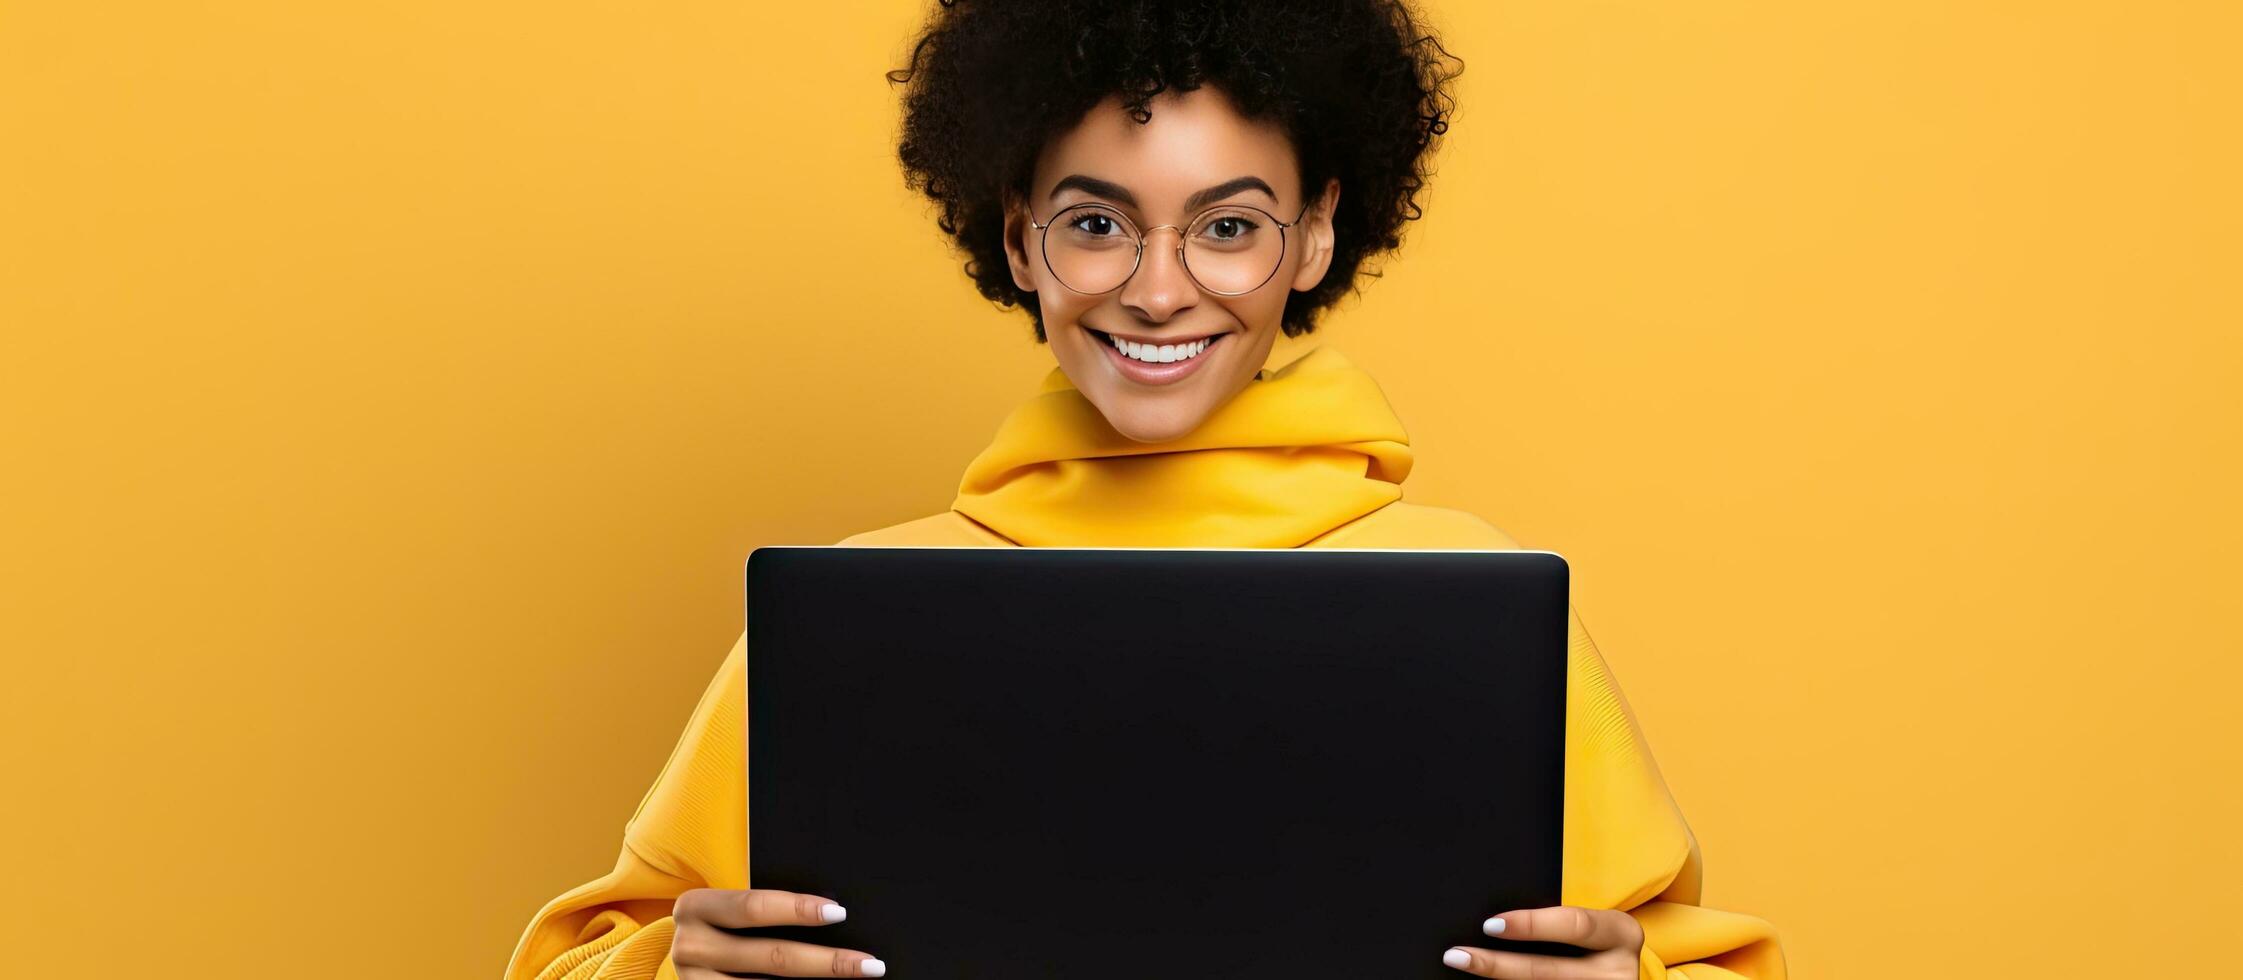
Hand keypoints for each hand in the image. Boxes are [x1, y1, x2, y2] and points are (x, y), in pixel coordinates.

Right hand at [670, 888, 884, 977]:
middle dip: (827, 962)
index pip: (752, 907)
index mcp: (696, 907)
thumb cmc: (726, 921)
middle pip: (770, 956)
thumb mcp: (732, 908)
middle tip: (870, 965)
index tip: (840, 913)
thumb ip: (765, 907)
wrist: (691, 951)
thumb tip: (834, 912)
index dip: (797, 910)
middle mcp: (689, 947)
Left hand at [1441, 905, 1643, 978]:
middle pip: (1547, 970)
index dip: (1531, 925)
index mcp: (1622, 934)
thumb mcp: (1592, 926)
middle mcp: (1620, 971)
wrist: (1617, 973)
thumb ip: (1559, 921)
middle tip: (1457, 955)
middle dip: (1497, 965)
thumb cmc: (1594, 940)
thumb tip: (1494, 921)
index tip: (1489, 924)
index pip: (1573, 925)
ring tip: (1464, 968)